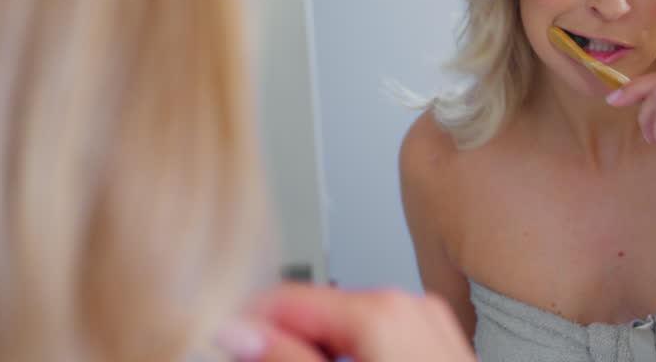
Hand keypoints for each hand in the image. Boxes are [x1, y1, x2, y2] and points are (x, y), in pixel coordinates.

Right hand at [217, 284, 476, 361]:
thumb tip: (238, 334)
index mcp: (381, 312)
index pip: (286, 298)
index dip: (246, 328)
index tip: (221, 348)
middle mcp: (407, 306)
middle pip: (315, 314)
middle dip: (283, 347)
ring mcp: (426, 323)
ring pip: (342, 331)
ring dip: (314, 357)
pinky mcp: (434, 345)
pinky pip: (373, 343)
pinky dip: (349, 360)